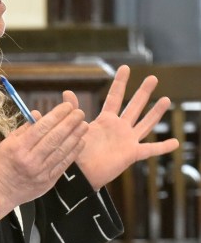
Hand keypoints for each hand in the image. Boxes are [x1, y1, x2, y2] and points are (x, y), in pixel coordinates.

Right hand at [0, 102, 87, 218]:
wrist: (1, 191)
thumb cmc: (3, 164)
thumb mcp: (7, 143)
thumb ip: (24, 129)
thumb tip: (37, 114)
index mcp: (19, 148)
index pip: (41, 127)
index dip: (56, 115)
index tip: (67, 107)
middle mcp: (30, 159)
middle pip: (54, 138)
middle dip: (69, 123)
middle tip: (79, 113)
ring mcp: (41, 171)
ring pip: (62, 150)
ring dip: (75, 136)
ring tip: (84, 124)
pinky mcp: (48, 181)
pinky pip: (64, 164)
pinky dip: (74, 152)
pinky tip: (81, 141)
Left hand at [63, 65, 179, 189]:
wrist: (77, 175)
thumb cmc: (73, 153)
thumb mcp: (73, 128)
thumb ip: (72, 110)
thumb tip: (67, 91)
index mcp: (105, 121)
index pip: (114, 97)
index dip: (120, 82)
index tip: (125, 67)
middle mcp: (118, 128)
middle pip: (134, 106)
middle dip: (143, 92)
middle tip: (153, 77)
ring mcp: (127, 140)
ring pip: (145, 123)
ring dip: (156, 112)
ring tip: (166, 99)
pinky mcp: (132, 154)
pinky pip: (151, 150)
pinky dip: (163, 147)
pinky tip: (175, 143)